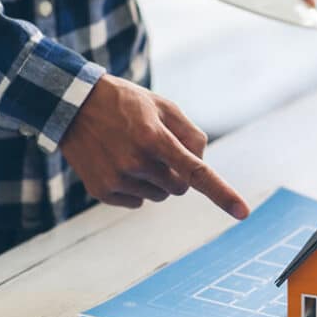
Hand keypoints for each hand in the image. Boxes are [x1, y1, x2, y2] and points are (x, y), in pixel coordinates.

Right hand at [60, 74, 249, 218]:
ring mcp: (116, 178)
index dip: (222, 193)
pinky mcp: (102, 190)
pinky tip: (118, 164)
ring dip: (156, 181)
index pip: (196, 172)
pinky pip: (136, 203)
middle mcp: (135, 161)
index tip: (243, 213)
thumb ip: (191, 134)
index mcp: (154, 138)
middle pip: (179, 188)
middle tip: (159, 151)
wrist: (72, 105)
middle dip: (177, 174)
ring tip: (134, 153)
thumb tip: (200, 165)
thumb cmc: (126, 103)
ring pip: (159, 197)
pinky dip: (135, 188)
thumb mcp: (163, 106)